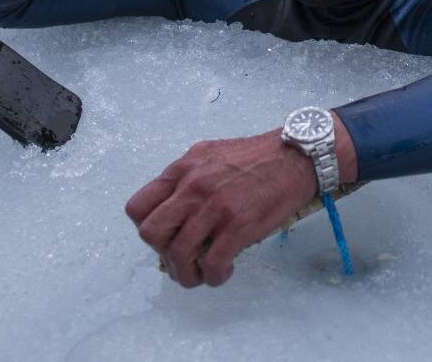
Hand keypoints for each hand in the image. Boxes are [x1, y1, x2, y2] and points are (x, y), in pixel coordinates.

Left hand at [125, 124, 350, 287]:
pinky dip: (213, 276)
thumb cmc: (253, 158)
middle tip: (181, 256)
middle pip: (151, 234)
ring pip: (178, 255)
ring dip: (185, 274)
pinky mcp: (238, 226)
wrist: (294, 158)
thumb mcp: (208, 156)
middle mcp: (192, 186)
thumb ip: (185, 180)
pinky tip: (223, 271)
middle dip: (162, 253)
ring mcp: (214, 207)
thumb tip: (172, 212)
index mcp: (181, 169)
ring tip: (199, 275)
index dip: (148, 228)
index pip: (137, 208)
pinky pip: (212, 264)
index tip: (167, 234)